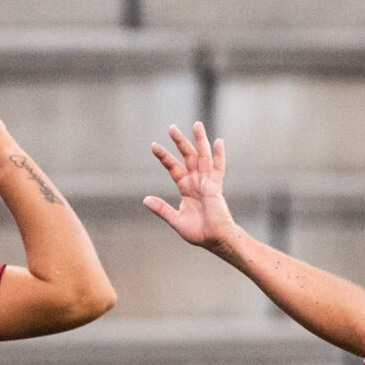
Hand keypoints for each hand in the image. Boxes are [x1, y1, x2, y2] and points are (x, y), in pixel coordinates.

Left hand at [144, 122, 238, 250]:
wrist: (215, 240)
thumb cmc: (199, 232)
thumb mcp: (176, 220)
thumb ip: (162, 209)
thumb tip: (145, 199)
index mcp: (186, 188)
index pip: (174, 168)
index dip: (164, 157)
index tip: (154, 145)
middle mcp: (197, 182)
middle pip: (188, 157)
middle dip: (180, 142)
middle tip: (171, 128)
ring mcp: (207, 182)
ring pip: (203, 157)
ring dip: (199, 141)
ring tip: (196, 124)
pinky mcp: (216, 187)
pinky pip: (218, 168)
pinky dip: (219, 155)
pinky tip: (218, 141)